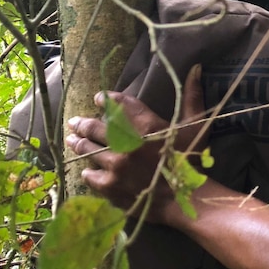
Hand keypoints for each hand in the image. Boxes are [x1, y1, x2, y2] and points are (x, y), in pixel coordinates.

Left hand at [65, 65, 206, 221]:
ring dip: (79, 144)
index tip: (99, 99)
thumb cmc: (192, 161)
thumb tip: (196, 67)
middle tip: (75, 122)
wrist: (187, 201)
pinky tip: (88, 169)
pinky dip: (89, 171)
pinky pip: (90, 175)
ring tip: (73, 141)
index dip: (106, 100)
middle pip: (94, 128)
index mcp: (145, 125)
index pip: (117, 104)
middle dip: (83, 123)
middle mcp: (125, 143)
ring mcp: (114, 165)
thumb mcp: (196, 127)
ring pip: (88, 150)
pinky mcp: (108, 186)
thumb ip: (192, 97)